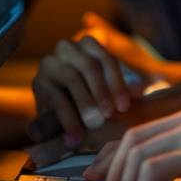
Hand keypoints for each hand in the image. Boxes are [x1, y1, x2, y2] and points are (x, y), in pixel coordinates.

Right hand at [28, 12, 154, 144]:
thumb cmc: (92, 96)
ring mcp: (49, 63)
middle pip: (89, 66)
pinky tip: (75, 137)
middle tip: (109, 116)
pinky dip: (67, 119)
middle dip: (101, 92)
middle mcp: (67, 48)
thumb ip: (120, 89)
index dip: (117, 84)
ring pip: (71, 79)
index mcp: (88, 43)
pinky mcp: (37, 82)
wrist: (60, 109)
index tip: (125, 107)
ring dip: (84, 104)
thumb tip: (142, 90)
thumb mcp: (107, 89)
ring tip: (93, 125)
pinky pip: (54, 98)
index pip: (106, 60)